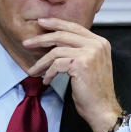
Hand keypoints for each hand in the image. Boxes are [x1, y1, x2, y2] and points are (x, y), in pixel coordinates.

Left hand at [24, 17, 122, 131]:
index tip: (41, 23)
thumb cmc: (95, 91)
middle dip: (41, 39)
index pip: (74, 27)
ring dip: (42, 62)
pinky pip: (56, 64)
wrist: (103, 108)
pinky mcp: (81, 64)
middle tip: (27, 43)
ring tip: (34, 70)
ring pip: (56, 51)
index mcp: (99, 42)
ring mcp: (90, 53)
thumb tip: (57, 42)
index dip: (56, 23)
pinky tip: (47, 80)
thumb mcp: (91, 64)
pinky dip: (48, 73)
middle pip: (62, 35)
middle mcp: (96, 44)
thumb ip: (80, 50)